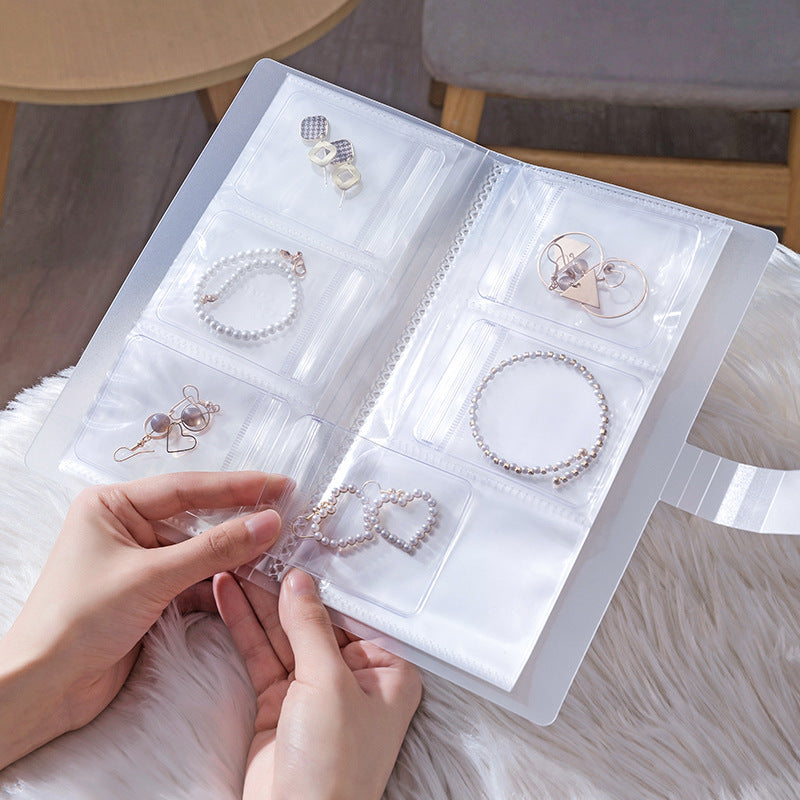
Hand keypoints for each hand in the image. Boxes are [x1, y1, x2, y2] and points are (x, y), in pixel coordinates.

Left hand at [0, 470, 286, 767]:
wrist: (45, 689)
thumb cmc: (80, 619)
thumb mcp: (152, 576)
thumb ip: (215, 548)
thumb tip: (269, 523)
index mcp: (112, 505)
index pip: (186, 488)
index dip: (237, 486)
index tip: (279, 485)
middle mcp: (126, 526)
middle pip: (196, 517)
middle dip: (239, 519)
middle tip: (287, 512)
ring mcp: (140, 561)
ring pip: (200, 550)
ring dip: (235, 553)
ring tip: (279, 546)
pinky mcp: (150, 594)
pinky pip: (196, 578)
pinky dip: (222, 581)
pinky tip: (253, 578)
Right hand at [214, 569, 421, 799]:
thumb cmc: (335, 764)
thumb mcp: (330, 684)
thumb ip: (311, 627)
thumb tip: (299, 580)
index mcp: (387, 671)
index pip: (355, 611)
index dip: (327, 578)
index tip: (303, 543)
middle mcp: (353, 676)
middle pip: (315, 618)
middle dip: (284, 585)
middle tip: (259, 546)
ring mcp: (313, 688)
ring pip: (283, 632)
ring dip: (258, 599)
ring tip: (234, 558)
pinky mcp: (278, 700)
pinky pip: (261, 652)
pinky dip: (244, 624)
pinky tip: (227, 592)